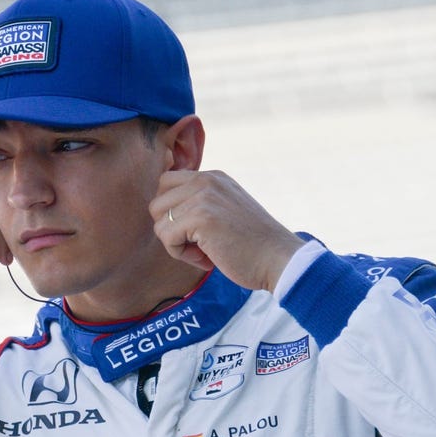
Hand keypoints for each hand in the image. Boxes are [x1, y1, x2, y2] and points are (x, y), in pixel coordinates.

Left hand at [149, 170, 305, 291]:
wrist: (279, 259)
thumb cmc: (252, 245)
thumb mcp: (225, 210)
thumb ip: (200, 203)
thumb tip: (162, 214)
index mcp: (212, 177)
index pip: (166, 183)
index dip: (172, 213)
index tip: (196, 231)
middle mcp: (206, 180)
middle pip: (157, 203)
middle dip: (170, 229)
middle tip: (198, 244)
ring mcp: (203, 196)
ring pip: (159, 222)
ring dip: (176, 244)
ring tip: (204, 251)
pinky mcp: (201, 217)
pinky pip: (166, 237)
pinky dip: (181, 254)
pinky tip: (206, 258)